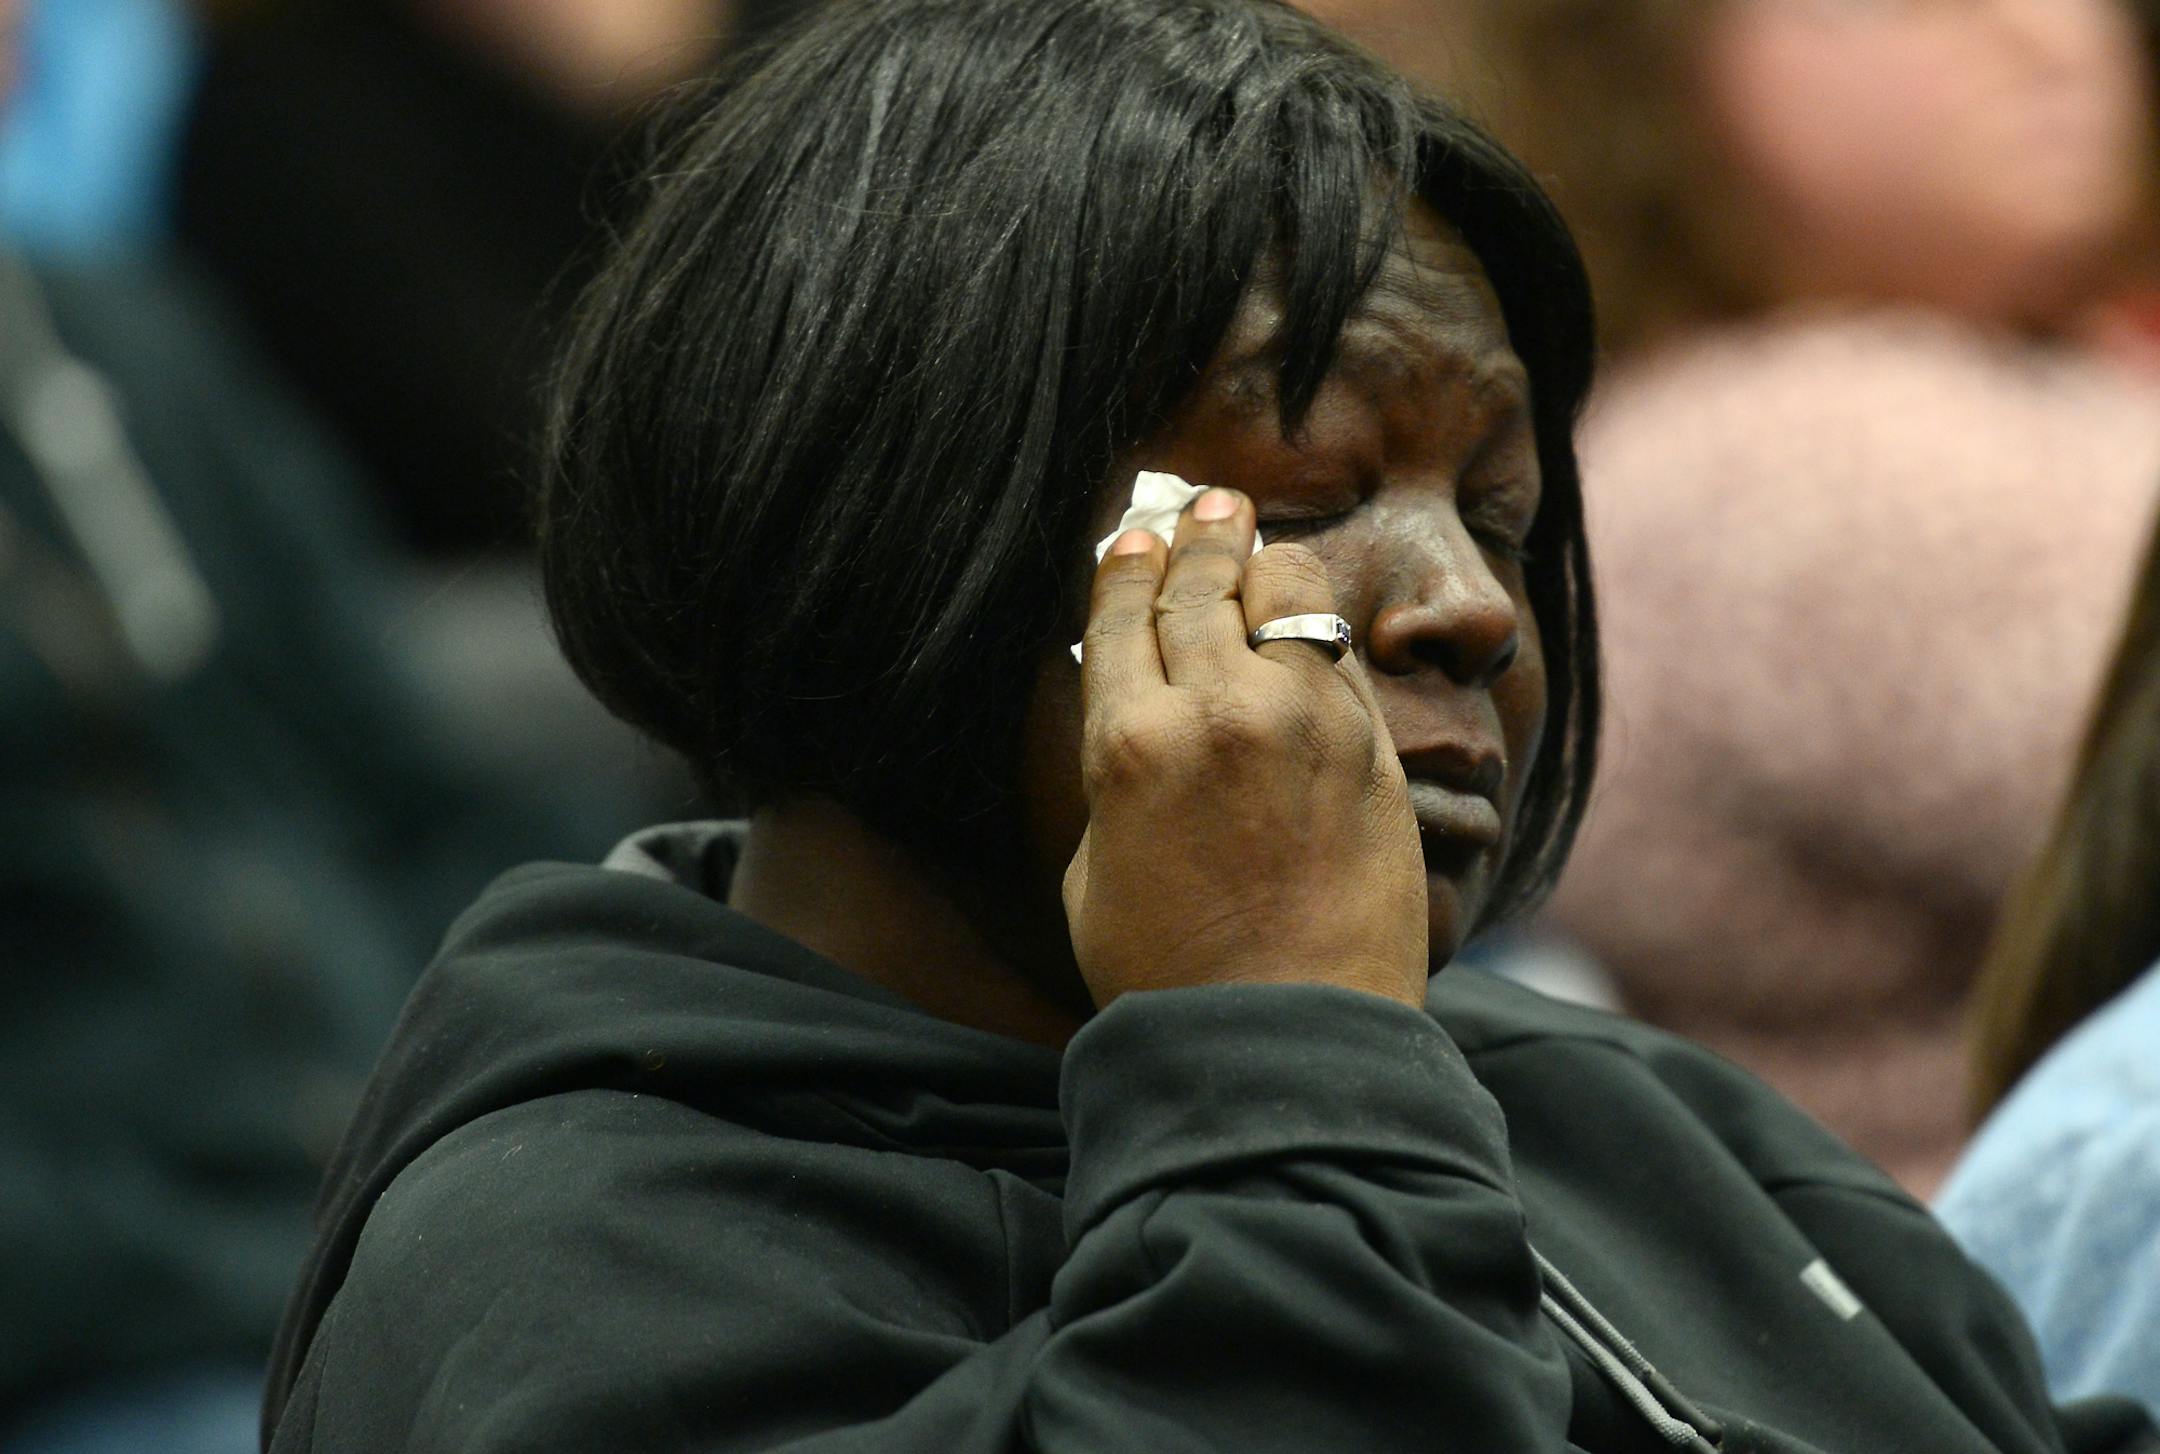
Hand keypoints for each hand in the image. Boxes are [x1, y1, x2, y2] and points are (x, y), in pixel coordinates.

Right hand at [1064, 488, 1428, 1008]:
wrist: (1288, 1035)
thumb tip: (1139, 713)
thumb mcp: (1094, 868)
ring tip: (1256, 542)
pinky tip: (1307, 617)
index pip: (1121, 614)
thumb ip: (1115, 773)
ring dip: (1263, 559)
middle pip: (1202, 582)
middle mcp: (1218, 709)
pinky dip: (1317, 626)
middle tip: (1205, 506)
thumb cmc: (1171, 971)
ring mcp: (1305, 719)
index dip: (1125, 564)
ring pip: (1287, 589)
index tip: (1131, 538)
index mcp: (1128, 742)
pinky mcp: (1373, 745)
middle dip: (1197, 535)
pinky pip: (1341, 652)